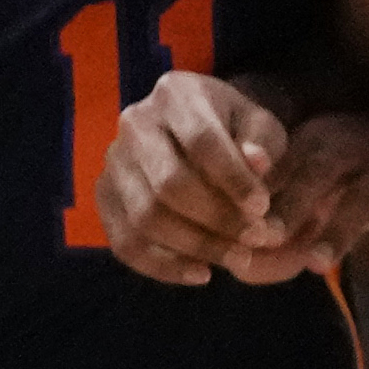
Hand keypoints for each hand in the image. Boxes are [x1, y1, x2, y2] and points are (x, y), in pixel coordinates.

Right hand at [96, 73, 292, 283]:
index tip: (263, 208)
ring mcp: (113, 162)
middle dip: (217, 218)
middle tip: (255, 239)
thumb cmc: (237, 132)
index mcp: (176, 94)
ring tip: (237, 259)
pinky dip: (164, 267)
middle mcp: (135, 123)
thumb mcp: (261, 128)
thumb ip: (263, 143)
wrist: (199, 136)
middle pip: (169, 183)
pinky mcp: (104, 196)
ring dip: (196, 247)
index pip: (201, 140)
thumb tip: (256, 160)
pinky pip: (125, 243)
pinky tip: (201, 274)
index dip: (233, 179)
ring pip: (146, 217)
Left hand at [256, 108, 368, 279]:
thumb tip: (239, 262)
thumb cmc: (354, 169)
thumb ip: (280, 213)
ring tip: (318, 263)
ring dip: (341, 228)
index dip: (265, 191)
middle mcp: (359, 144)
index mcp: (322, 138)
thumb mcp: (314, 177)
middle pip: (325, 168)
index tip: (243, 227)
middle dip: (296, 203)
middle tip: (270, 239)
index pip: (288, 161)